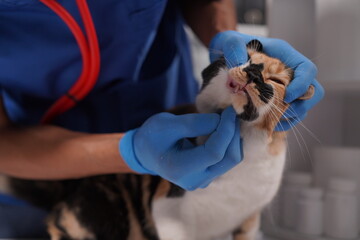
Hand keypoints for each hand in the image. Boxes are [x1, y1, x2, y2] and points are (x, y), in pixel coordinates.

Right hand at [119, 107, 242, 190]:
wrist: (145, 152)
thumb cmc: (152, 136)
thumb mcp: (167, 124)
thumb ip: (193, 123)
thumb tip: (221, 120)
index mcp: (180, 169)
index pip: (214, 152)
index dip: (226, 130)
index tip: (228, 111)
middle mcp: (194, 180)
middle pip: (228, 158)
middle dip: (232, 133)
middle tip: (229, 113)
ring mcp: (203, 180)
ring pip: (231, 159)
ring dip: (233, 138)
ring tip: (226, 119)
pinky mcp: (208, 175)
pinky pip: (226, 159)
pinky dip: (229, 143)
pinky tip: (223, 129)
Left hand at [209, 31, 324, 130]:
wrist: (224, 55)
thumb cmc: (231, 45)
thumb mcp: (229, 41)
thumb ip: (234, 47)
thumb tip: (240, 65)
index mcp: (283, 55)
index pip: (307, 69)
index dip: (302, 85)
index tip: (287, 96)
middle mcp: (288, 71)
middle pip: (312, 91)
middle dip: (301, 105)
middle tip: (281, 112)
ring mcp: (284, 87)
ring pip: (302, 106)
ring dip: (291, 117)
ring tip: (271, 121)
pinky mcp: (275, 100)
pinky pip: (287, 115)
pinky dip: (280, 122)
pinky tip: (265, 124)